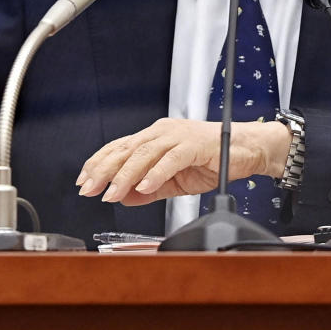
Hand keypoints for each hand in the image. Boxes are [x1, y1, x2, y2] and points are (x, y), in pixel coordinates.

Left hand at [75, 118, 289, 205]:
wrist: (247, 149)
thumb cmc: (213, 159)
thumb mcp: (175, 180)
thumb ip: (150, 188)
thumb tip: (125, 197)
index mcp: (155, 137)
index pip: (120, 148)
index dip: (99, 163)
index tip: (83, 181)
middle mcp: (162, 132)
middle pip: (126, 149)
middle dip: (104, 170)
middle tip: (88, 189)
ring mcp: (178, 136)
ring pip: (144, 154)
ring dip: (125, 176)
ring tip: (112, 194)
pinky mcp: (194, 144)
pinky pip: (170, 159)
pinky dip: (156, 174)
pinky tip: (144, 188)